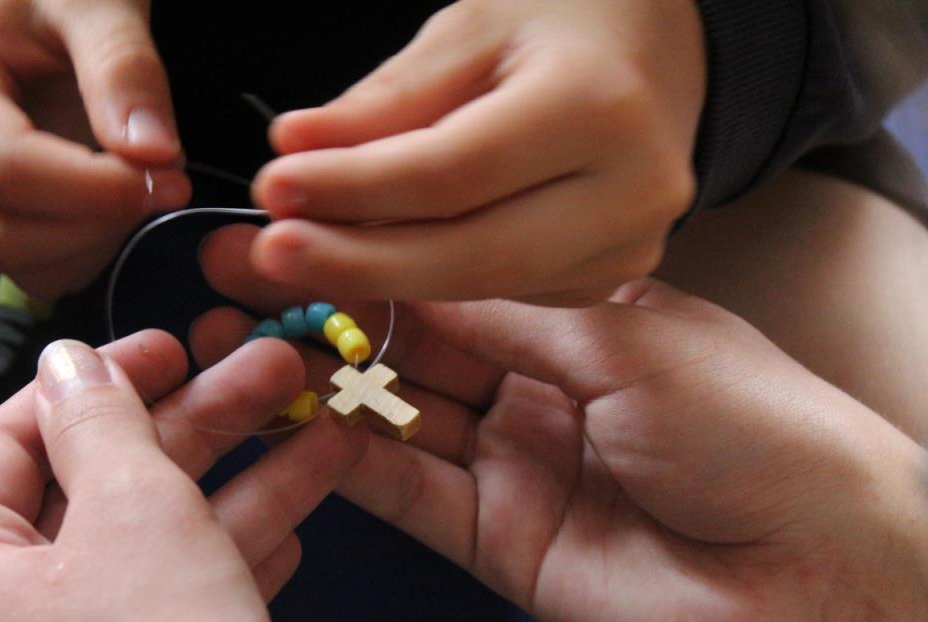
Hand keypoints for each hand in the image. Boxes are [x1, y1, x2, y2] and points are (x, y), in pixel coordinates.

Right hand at [0, 0, 191, 297]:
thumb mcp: (96, 2)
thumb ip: (124, 69)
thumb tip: (152, 152)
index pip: (10, 171)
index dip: (98, 189)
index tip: (170, 174)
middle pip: (14, 231)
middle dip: (105, 218)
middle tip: (171, 176)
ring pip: (29, 262)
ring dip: (103, 238)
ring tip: (141, 177)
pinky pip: (42, 269)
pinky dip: (92, 249)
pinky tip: (117, 199)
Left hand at [0, 332, 365, 621]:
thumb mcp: (134, 516)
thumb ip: (102, 425)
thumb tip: (69, 362)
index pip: (10, 440)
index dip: (94, 381)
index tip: (170, 345)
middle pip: (99, 489)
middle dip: (200, 426)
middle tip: (274, 374)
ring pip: (155, 548)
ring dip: (241, 486)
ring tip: (324, 434)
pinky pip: (177, 609)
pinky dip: (232, 565)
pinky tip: (298, 531)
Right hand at [193, 281, 927, 621]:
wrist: (817, 570)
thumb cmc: (751, 427)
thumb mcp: (627, 339)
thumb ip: (507, 314)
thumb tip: (406, 270)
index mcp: (576, 326)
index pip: (451, 284)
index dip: (374, 259)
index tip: (294, 234)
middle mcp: (535, 391)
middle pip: (411, 351)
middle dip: (329, 320)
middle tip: (242, 293)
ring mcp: (511, 467)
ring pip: (396, 423)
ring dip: (322, 392)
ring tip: (246, 359)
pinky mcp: (497, 542)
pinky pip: (409, 497)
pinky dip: (352, 466)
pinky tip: (299, 429)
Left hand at [231, 0, 704, 304]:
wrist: (656, 49)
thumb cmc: (558, 19)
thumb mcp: (470, 27)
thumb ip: (387, 100)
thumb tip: (295, 152)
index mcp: (598, 107)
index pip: (454, 171)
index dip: (357, 188)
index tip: (273, 185)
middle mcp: (631, 190)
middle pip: (474, 253)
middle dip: (361, 260)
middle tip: (271, 254)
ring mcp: (630, 245)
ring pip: (484, 281)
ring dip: (387, 272)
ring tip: (307, 249)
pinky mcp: (612, 274)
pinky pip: (506, 289)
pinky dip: (435, 276)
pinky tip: (381, 253)